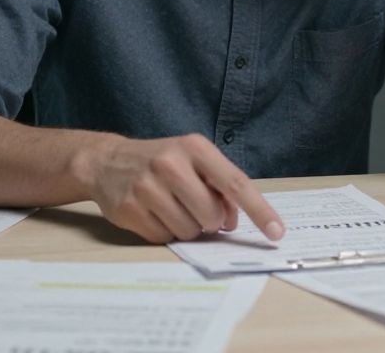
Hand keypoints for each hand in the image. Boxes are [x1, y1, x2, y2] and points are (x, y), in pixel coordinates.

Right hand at [88, 134, 284, 243]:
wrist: (107, 161)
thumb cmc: (162, 162)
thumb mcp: (193, 161)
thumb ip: (219, 186)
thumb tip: (232, 221)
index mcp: (194, 148)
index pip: (235, 183)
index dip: (259, 211)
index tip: (277, 232)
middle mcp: (170, 163)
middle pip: (211, 215)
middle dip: (211, 221)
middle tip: (197, 209)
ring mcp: (147, 187)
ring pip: (188, 231)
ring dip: (187, 228)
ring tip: (172, 208)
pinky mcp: (129, 208)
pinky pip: (163, 237)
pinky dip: (165, 232)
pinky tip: (154, 214)